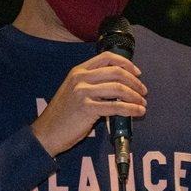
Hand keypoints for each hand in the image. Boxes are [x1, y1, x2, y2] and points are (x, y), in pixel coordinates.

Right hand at [31, 51, 147, 156]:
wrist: (47, 132)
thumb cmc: (63, 114)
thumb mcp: (74, 91)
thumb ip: (93, 84)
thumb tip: (120, 87)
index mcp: (78, 71)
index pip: (107, 58)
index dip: (126, 63)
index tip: (137, 73)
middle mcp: (80, 78)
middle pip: (117, 72)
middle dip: (134, 82)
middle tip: (143, 91)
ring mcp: (83, 92)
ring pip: (118, 89)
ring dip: (135, 96)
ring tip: (142, 104)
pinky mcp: (87, 108)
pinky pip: (115, 107)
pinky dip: (131, 109)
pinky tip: (137, 112)